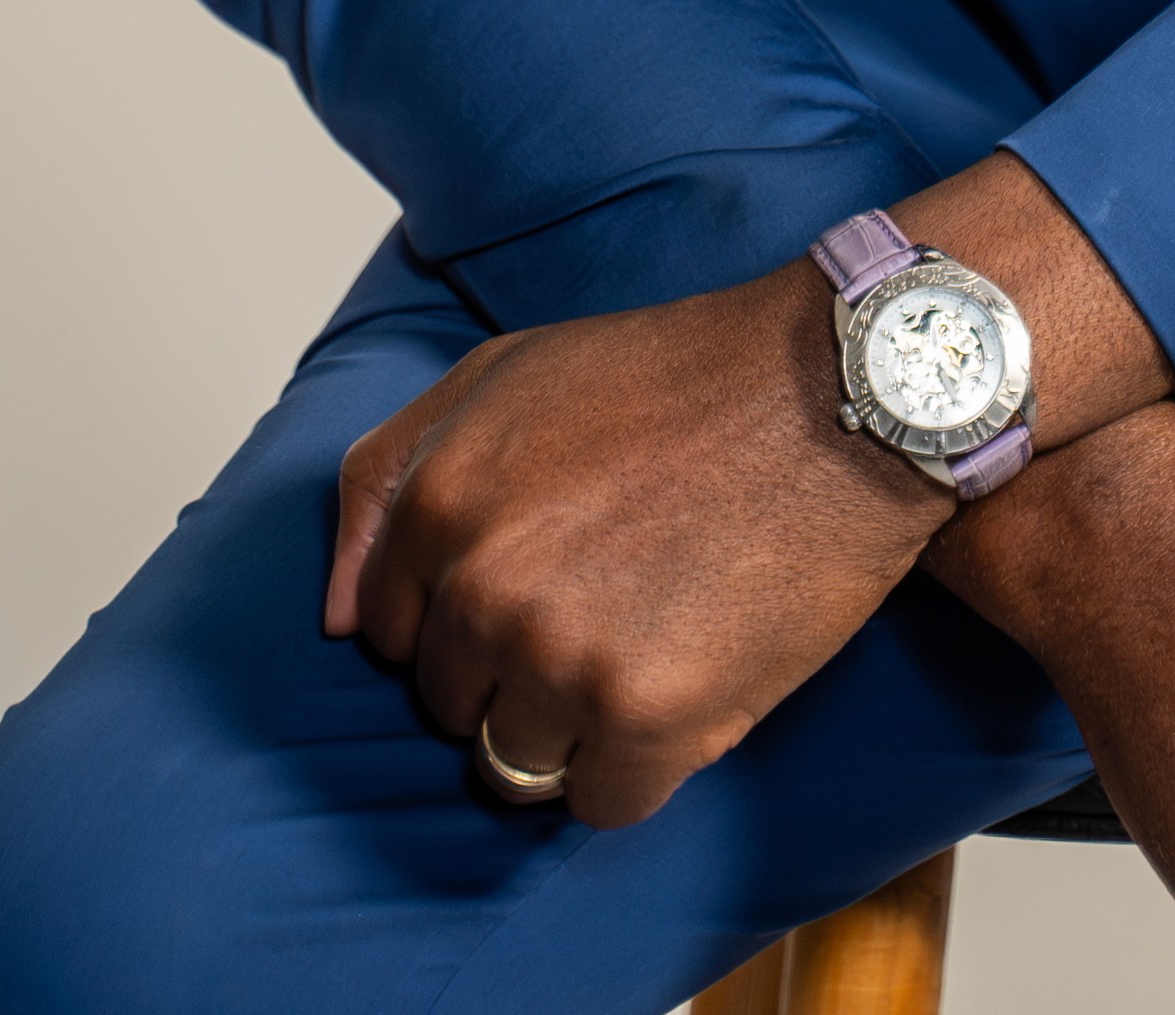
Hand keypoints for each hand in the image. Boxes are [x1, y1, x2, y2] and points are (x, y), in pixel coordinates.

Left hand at [324, 157, 1170, 825]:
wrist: (837, 388)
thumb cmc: (678, 376)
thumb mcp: (508, 372)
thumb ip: (391, 476)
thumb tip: (338, 618)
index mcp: (439, 500)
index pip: (393, 638)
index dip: (469, 615)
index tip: (540, 576)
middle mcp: (483, 585)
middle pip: (454, 706)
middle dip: (518, 669)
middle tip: (612, 596)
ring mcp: (561, 658)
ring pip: (520, 762)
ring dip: (578, 721)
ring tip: (651, 632)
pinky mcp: (647, 718)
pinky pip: (603, 802)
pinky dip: (646, 761)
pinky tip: (691, 673)